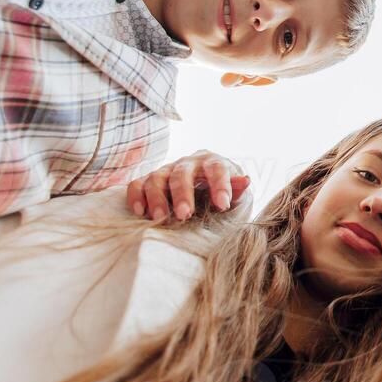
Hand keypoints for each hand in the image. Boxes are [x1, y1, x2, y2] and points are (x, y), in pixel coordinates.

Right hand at [128, 150, 250, 221]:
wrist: (204, 190)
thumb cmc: (220, 193)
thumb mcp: (233, 193)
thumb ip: (236, 189)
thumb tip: (245, 181)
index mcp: (212, 162)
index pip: (217, 168)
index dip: (220, 184)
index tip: (223, 204)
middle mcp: (188, 163)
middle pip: (182, 174)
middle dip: (182, 194)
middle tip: (184, 214)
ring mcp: (166, 170)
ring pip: (157, 178)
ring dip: (157, 198)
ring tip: (160, 218)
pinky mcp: (149, 181)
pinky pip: (137, 184)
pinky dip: (136, 196)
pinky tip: (140, 211)